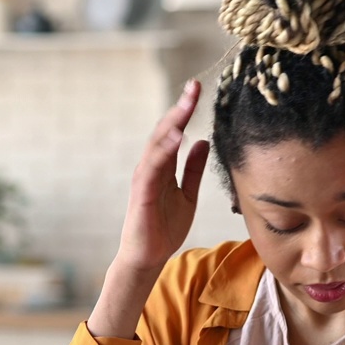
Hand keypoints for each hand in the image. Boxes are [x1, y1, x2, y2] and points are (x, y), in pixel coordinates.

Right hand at [115, 80, 209, 275]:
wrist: (148, 257)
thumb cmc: (164, 228)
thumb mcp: (187, 194)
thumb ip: (193, 169)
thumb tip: (202, 141)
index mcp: (163, 166)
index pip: (174, 132)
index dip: (185, 110)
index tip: (197, 89)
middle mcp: (151, 167)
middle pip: (165, 131)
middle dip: (179, 108)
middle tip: (193, 86)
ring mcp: (145, 178)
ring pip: (157, 145)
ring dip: (171, 124)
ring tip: (186, 106)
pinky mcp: (142, 194)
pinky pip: (153, 168)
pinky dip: (164, 151)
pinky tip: (177, 138)